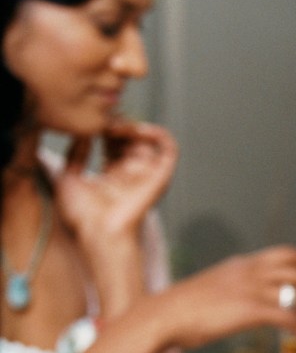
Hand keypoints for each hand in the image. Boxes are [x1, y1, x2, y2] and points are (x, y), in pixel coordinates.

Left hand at [52, 121, 177, 249]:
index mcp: (113, 176)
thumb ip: (76, 153)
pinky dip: (160, 135)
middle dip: (119, 126)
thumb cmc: (83, 215)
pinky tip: (141, 129)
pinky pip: (169, 150)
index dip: (106, 129)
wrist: (99, 231)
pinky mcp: (160, 177)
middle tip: (105, 121)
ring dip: (135, 127)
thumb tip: (84, 132)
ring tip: (118, 126)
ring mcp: (147, 176)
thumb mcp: (69, 176)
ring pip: (149, 142)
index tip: (93, 122)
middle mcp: (132, 175)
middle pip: (131, 140)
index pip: (115, 144)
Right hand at [146, 245, 295, 348]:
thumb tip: (250, 303)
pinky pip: (288, 317)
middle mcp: (249, 272)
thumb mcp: (214, 288)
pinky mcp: (249, 310)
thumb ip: (236, 289)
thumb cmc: (182, 310)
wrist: (162, 317)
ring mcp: (249, 289)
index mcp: (241, 264)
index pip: (285, 254)